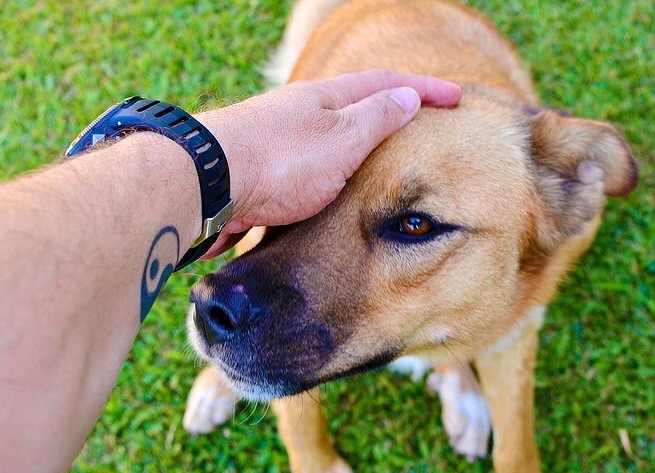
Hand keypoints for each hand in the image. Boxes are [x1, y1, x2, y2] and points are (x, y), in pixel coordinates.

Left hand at [196, 69, 461, 255]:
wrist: (209, 184)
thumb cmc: (279, 160)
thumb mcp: (341, 138)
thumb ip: (376, 119)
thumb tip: (407, 97)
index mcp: (324, 99)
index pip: (386, 84)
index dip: (424, 89)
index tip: (457, 97)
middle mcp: (298, 114)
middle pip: (351, 106)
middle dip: (384, 111)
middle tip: (413, 122)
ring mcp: (274, 141)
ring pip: (324, 140)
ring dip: (352, 147)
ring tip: (375, 163)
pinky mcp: (256, 173)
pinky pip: (300, 169)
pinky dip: (322, 176)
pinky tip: (323, 194)